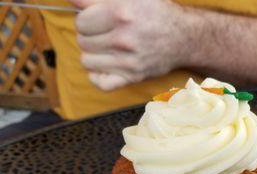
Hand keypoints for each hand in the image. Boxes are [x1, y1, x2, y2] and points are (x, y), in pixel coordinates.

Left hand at [71, 0, 189, 90]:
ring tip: (105, 47)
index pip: (81, 19)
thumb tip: (74, 1)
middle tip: (103, 32)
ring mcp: (127, 61)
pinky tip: (104, 66)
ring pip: (87, 60)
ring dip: (92, 54)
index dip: (86, 17)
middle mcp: (123, 38)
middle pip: (82, 39)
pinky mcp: (132, 77)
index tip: (96, 18)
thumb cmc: (156, 13)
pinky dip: (97, 76)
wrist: (183, 37)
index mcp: (120, 12)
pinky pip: (100, 83)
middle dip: (89, 34)